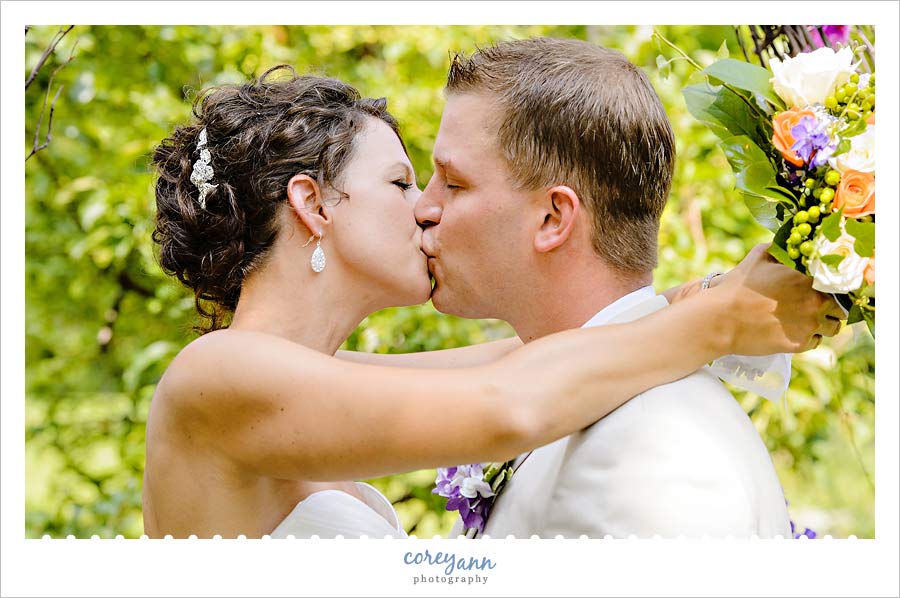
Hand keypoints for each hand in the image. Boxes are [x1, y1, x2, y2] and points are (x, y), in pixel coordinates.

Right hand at [713, 244, 844, 353]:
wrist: (721, 319)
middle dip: (832, 306)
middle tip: (817, 305)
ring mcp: (808, 325)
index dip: (833, 286)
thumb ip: (778, 249)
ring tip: (809, 320)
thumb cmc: (737, 288)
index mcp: (808, 278)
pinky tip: (796, 330)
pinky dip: (810, 337)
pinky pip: (816, 342)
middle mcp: (815, 302)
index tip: (825, 289)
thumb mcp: (757, 258)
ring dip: (824, 323)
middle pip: (841, 307)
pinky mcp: (798, 344)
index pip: (838, 283)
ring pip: (833, 327)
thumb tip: (788, 246)